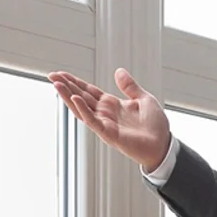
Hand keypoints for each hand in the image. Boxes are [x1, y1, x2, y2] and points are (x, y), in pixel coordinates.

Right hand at [49, 69, 172, 171]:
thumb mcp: (144, 100)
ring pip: (82, 108)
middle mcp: (105, 113)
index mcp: (112, 105)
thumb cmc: (156, 126)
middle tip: (52, 75)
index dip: (75, 82)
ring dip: (68, 96)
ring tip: (56, 84)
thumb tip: (118, 71)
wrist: (164, 146)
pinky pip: (93, 120)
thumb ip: (130, 87)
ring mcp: (105, 123)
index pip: (89, 91)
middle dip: (66, 86)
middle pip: (81, 97)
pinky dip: (83, 110)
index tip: (61, 73)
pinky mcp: (109, 133)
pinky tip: (75, 99)